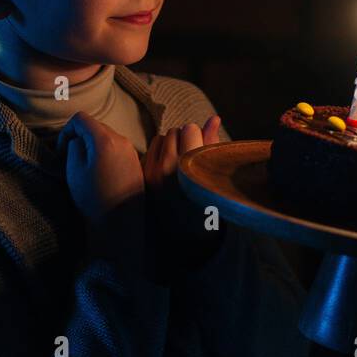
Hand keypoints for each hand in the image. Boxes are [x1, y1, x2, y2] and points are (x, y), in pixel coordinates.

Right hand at [58, 111, 145, 268]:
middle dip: (80, 137)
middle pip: (95, 126)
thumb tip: (78, 140)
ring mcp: (132, 151)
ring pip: (106, 137)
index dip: (66, 131)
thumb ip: (74, 146)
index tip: (61, 150)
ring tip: (85, 167)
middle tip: (70, 157)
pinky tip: (100, 173)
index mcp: (105, 139)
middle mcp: (122, 140)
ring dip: (93, 146)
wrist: (119, 224)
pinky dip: (105, 153)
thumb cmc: (92, 198)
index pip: (81, 118)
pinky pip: (117, 148)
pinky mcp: (136, 162)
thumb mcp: (74, 169)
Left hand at [142, 115, 222, 276]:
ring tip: (179, 163)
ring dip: (171, 144)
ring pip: (161, 137)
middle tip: (191, 157)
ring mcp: (150, 174)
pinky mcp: (141, 177)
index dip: (199, 136)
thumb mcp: (214, 176)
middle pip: (175, 130)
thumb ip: (212, 144)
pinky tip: (167, 169)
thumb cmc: (208, 207)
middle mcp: (166, 169)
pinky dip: (159, 153)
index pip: (190, 128)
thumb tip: (214, 117)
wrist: (183, 239)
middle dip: (185, 138)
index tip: (202, 151)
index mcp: (188, 168)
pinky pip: (150, 149)